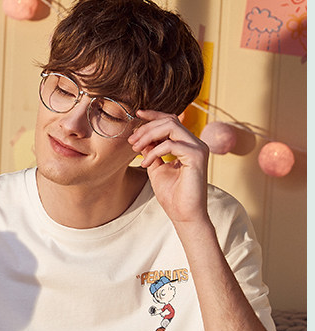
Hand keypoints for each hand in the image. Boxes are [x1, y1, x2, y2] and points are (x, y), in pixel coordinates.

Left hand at [129, 110, 209, 226]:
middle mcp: (196, 143)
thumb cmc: (173, 195)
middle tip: (131, 140)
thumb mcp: (156, 168)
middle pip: (169, 120)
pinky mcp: (197, 157)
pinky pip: (171, 144)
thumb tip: (141, 138)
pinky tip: (145, 163)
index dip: (154, 115)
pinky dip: (155, 151)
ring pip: (171, 126)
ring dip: (149, 135)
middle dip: (146, 127)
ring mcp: (199, 149)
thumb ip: (151, 151)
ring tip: (136, 148)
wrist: (184, 215)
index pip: (171, 120)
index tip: (137, 114)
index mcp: (188, 144)